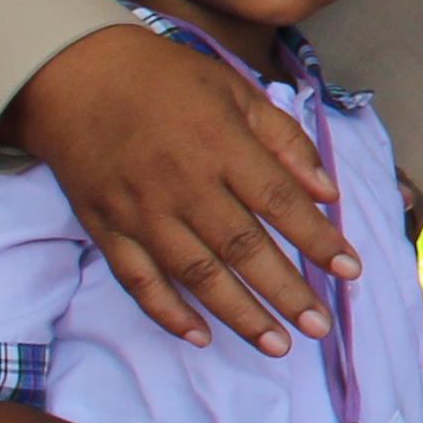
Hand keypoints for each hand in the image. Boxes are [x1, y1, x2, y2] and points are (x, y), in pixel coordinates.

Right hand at [3, 24, 348, 351]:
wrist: (72, 77)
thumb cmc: (165, 79)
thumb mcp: (235, 89)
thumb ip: (284, 140)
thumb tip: (325, 191)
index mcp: (221, 146)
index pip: (280, 203)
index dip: (318, 239)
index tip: (350, 270)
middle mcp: (183, 185)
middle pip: (243, 249)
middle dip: (286, 293)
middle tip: (319, 327)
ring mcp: (141, 212)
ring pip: (196, 275)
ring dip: (239, 315)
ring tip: (277, 345)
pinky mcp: (105, 228)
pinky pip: (138, 281)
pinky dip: (168, 312)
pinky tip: (200, 336)